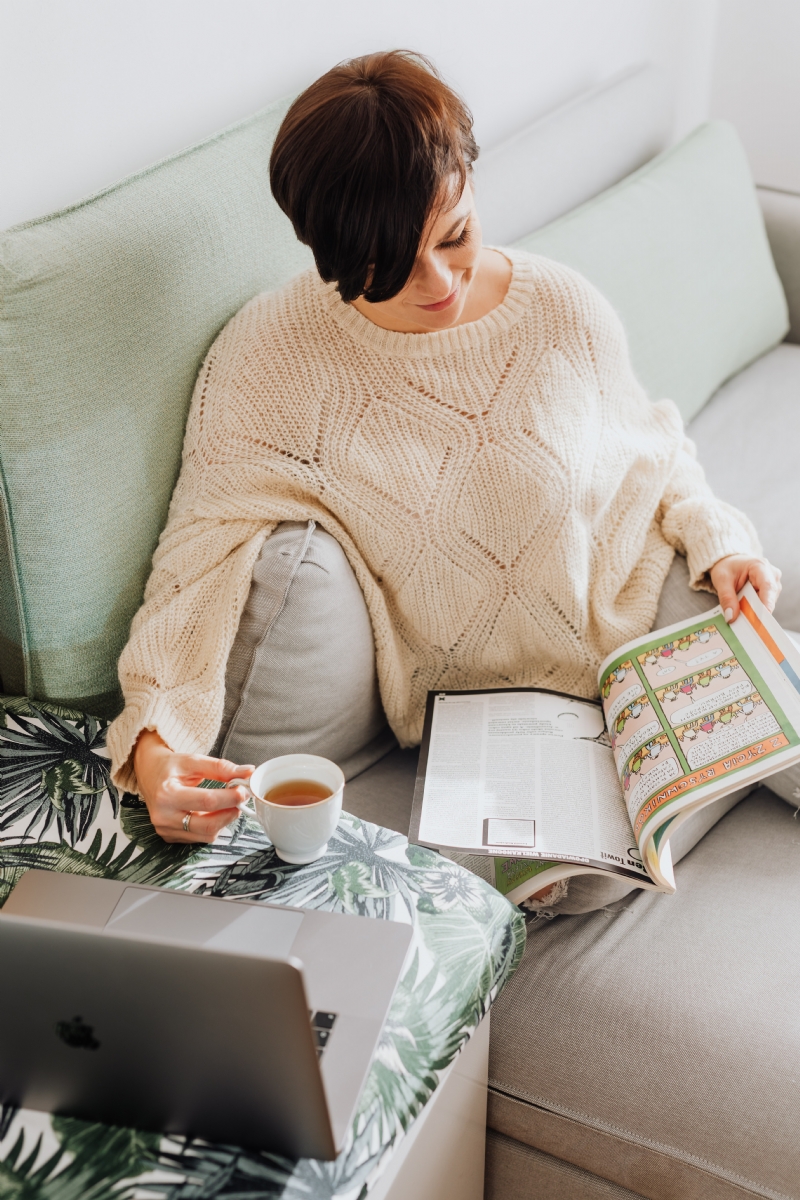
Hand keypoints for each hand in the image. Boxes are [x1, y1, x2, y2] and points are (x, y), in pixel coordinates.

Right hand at [133, 729, 253, 842]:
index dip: (229, 798)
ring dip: (223, 821)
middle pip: (207, 825)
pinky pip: (199, 837)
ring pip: (206, 835)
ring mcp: (165, 830)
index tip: (244, 790)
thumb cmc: (171, 767)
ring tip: (228, 804)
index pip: (206, 801)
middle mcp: (163, 816)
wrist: (149, 773)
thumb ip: (221, 767)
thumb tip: (248, 772)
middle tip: (241, 800)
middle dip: (230, 813)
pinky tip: (213, 813)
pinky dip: (212, 826)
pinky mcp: (169, 837)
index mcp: (166, 794)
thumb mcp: (194, 761)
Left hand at [709, 554, 781, 622]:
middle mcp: (771, 574)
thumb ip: (726, 598)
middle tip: (746, 625)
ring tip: (741, 617)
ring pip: (768, 603)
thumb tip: (731, 617)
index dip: (766, 603)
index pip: (767, 586)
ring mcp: (773, 583)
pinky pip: (764, 604)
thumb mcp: (722, 580)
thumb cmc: (727, 567)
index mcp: (760, 566)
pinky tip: (745, 613)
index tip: (763, 618)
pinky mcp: (770, 592)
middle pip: (769, 597)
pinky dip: (755, 610)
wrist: (730, 562)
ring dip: (755, 611)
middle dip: (758, 611)